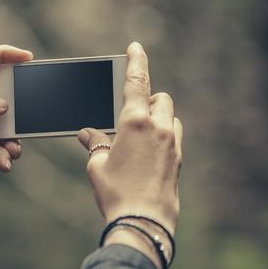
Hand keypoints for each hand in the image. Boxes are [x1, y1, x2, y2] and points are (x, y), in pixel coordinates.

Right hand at [78, 42, 181, 268]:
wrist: (143, 221)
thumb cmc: (116, 192)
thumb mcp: (97, 166)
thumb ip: (95, 143)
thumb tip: (87, 134)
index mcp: (134, 122)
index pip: (137, 82)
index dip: (136, 61)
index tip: (136, 47)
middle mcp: (158, 128)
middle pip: (160, 98)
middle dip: (148, 98)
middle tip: (131, 112)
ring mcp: (172, 144)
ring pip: (170, 117)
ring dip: (159, 117)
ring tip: (140, 135)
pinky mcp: (179, 160)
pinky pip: (174, 137)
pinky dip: (163, 136)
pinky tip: (149, 154)